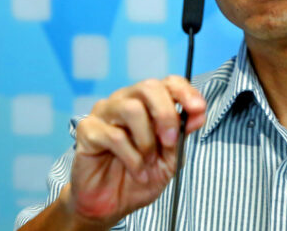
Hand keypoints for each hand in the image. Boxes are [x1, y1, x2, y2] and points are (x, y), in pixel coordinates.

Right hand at [64, 76, 205, 227]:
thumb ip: (182, 134)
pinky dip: (132, 158)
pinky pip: (114, 135)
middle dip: (166, 114)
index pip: (168, 82)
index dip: (185, 92)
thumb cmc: (142, 174)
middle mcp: (125, 100)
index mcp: (148, 102)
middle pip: (148, 87)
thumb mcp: (171, 157)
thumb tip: (198, 114)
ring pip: (131, 109)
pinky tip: (137, 171)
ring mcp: (104, 112)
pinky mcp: (88, 130)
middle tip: (170, 141)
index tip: (198, 109)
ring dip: (147, 140)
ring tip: (149, 161)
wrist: (112, 204)